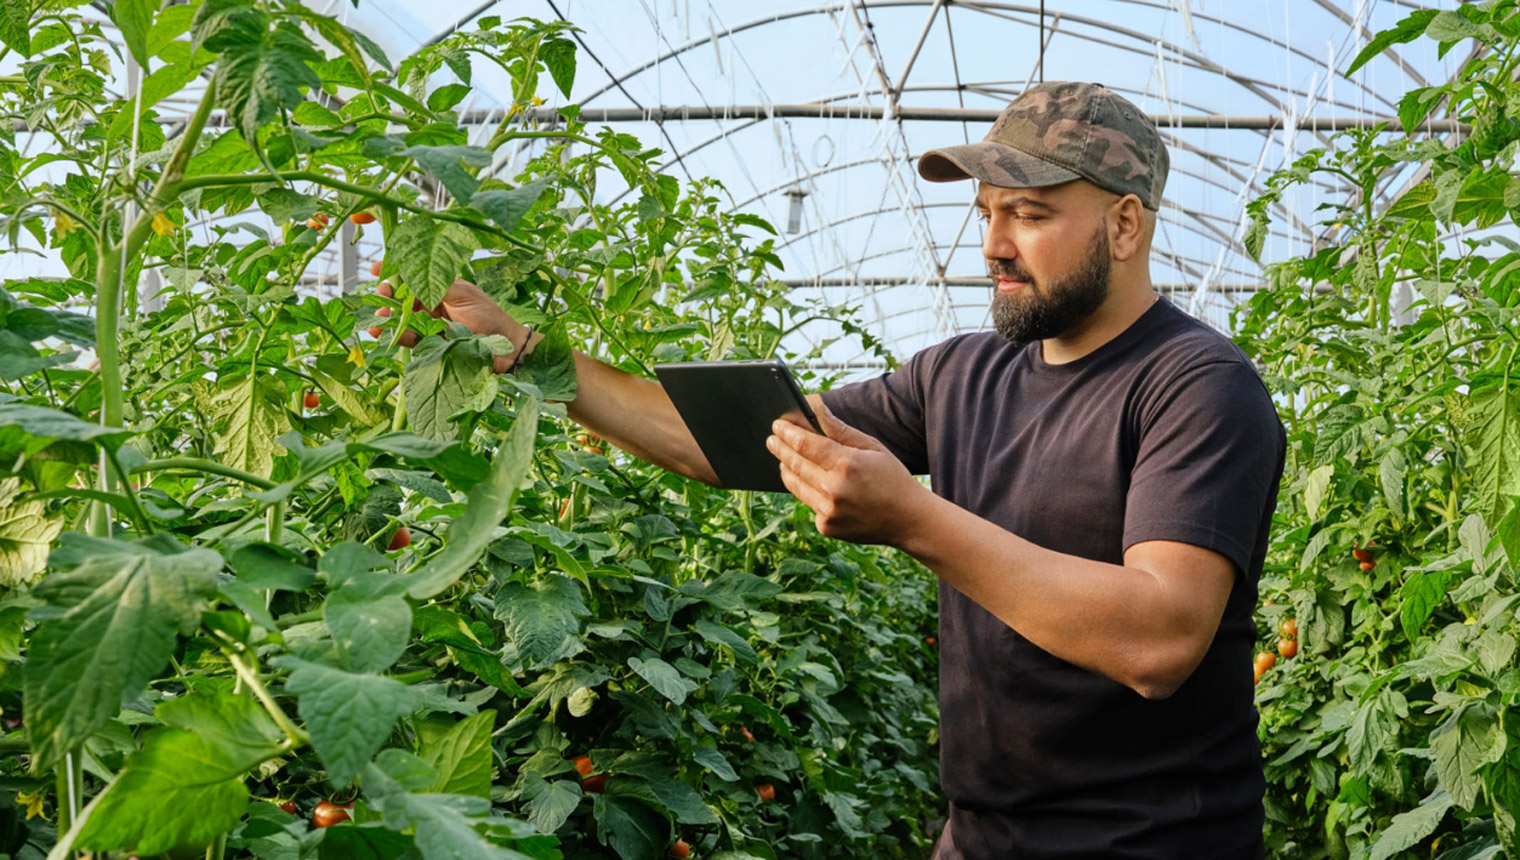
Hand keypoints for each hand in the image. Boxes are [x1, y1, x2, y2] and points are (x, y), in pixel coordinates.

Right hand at [374, 279, 532, 370]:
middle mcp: (435, 305)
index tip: (377, 268)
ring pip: (404, 319)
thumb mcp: (463, 295)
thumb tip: (412, 277)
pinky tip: (386, 334)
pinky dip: (397, 336)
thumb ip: (437, 285)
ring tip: (378, 320)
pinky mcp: (433, 345)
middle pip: (404, 298)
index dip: (396, 272)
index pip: (415, 275)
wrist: (507, 351)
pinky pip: (411, 339)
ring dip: (389, 318)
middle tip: (380, 296)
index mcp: (444, 288)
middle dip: (388, 296)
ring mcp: (433, 325)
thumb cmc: (491, 319)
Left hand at [766, 402, 926, 544]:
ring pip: (796, 485)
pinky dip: (807, 491)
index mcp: (847, 465)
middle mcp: (834, 490)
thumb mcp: (872, 448)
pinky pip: (809, 504)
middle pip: (795, 464)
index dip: (788, 433)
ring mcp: (828, 512)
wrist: (908, 520)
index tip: (777, 425)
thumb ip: (841, 431)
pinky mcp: (826, 527)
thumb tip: (817, 409)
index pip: (805, 444)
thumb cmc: (892, 478)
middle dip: (780, 449)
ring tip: (783, 459)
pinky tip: (810, 483)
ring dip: (787, 469)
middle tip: (771, 439)